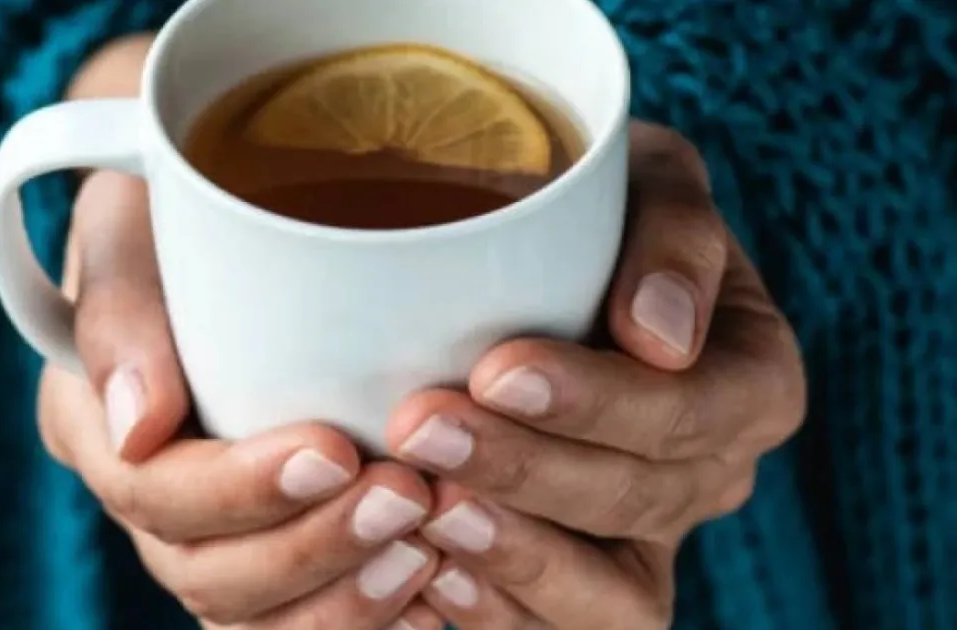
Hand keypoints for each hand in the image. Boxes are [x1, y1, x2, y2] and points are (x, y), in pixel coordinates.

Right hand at [37, 171, 444, 629]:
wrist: (219, 213)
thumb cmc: (176, 202)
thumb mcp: (131, 216)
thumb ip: (120, 307)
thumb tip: (141, 424)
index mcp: (94, 419)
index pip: (150, 488)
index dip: (240, 489)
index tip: (336, 449)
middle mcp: (142, 489)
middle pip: (205, 569)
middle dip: (310, 550)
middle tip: (409, 502)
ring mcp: (202, 528)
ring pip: (251, 612)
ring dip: (341, 600)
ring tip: (424, 554)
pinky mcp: (265, 540)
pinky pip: (294, 617)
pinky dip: (356, 620)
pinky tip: (425, 603)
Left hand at [385, 122, 807, 628]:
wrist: (552, 259)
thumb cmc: (603, 208)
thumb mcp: (649, 177)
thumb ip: (677, 233)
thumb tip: (662, 336)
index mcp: (751, 381)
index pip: (688, 411)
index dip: (597, 404)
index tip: (496, 370)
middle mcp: (711, 473)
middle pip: (635, 498)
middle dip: (525, 470)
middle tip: (420, 429)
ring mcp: (652, 537)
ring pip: (609, 591)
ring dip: (514, 557)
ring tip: (427, 515)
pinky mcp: (587, 575)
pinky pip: (560, 626)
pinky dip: (496, 611)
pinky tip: (428, 570)